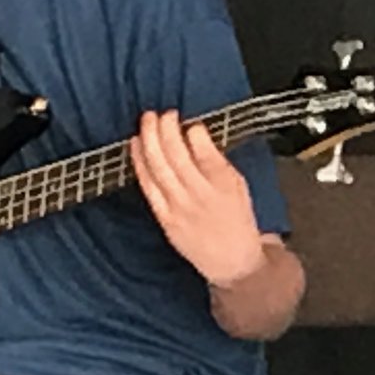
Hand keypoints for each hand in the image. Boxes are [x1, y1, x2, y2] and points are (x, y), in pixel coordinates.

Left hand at [130, 112, 265, 286]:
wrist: (232, 261)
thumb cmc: (236, 220)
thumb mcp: (238, 186)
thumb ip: (217, 161)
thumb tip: (195, 135)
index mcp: (224, 185)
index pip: (205, 152)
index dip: (194, 133)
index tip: (190, 123)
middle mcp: (200, 196)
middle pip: (176, 156)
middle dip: (166, 129)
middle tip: (162, 113)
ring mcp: (179, 208)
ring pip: (158, 167)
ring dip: (150, 140)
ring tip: (147, 120)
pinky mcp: (165, 219)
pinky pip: (148, 186)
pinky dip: (140, 163)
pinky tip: (136, 145)